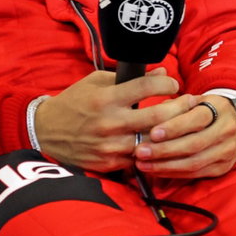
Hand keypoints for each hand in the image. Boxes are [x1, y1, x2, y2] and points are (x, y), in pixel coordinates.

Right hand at [33, 70, 187, 171]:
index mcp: (106, 98)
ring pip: (153, 140)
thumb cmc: (74, 102)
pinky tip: (164, 141)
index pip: (146, 87)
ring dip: (172, 131)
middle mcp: (109, 123)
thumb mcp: (96, 82)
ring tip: (184, 121)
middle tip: (190, 101)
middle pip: (158, 117)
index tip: (173, 83)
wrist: (45, 132)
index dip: (167, 82)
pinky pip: (140, 158)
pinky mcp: (109, 164)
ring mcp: (110, 146)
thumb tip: (162, 72)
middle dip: (180, 107)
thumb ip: (129, 78)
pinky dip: (154, 149)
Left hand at [134, 93, 235, 179]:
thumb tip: (150, 116)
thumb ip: (176, 106)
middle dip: (164, 150)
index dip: (174, 128)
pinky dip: (173, 174)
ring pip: (194, 163)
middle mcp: (227, 130)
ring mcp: (227, 151)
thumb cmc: (206, 111)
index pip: (197, 119)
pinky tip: (157, 171)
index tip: (153, 133)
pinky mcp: (222, 167)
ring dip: (165, 166)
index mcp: (220, 109)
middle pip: (194, 144)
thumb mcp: (196, 101)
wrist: (234, 123)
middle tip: (141, 152)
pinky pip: (195, 174)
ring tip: (143, 164)